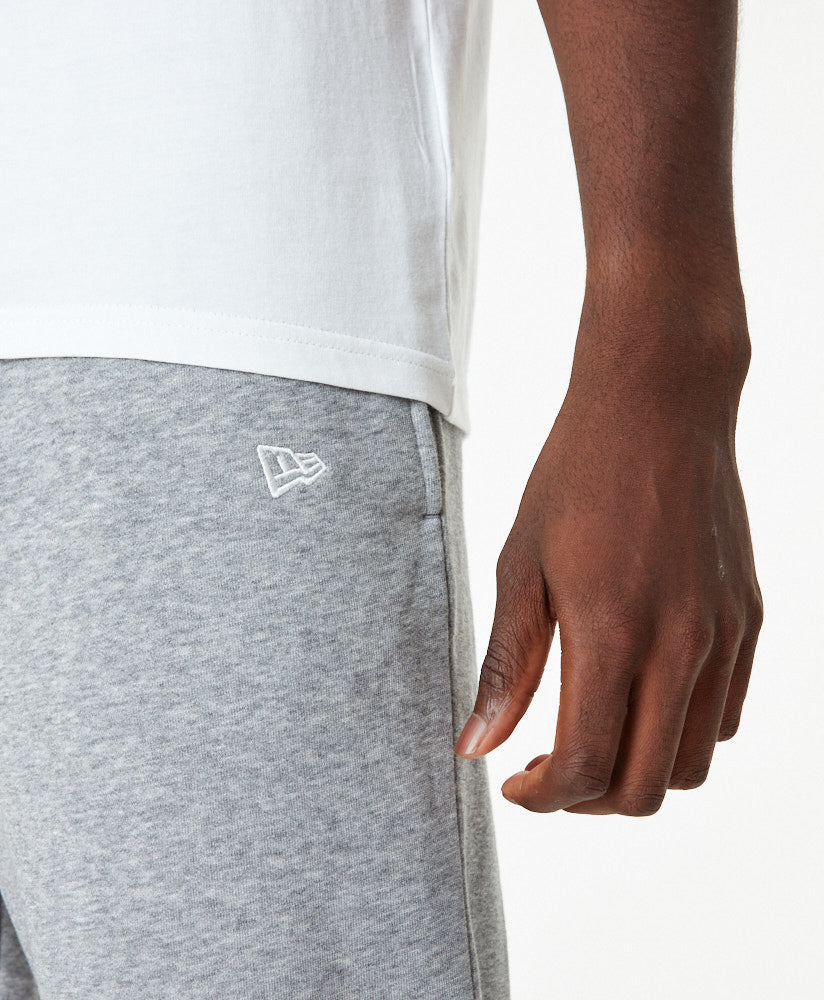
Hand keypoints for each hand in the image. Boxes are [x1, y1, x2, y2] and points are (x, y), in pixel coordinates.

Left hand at [455, 287, 762, 815]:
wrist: (659, 406)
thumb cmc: (575, 477)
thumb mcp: (519, 567)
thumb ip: (506, 666)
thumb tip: (476, 746)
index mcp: (612, 632)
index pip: (585, 766)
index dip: (542, 796)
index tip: (512, 783)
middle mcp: (682, 644)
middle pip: (646, 787)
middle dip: (586, 800)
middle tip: (545, 770)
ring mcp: (724, 634)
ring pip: (694, 763)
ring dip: (637, 772)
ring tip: (590, 737)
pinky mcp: (748, 619)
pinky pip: (725, 714)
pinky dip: (679, 734)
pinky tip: (636, 697)